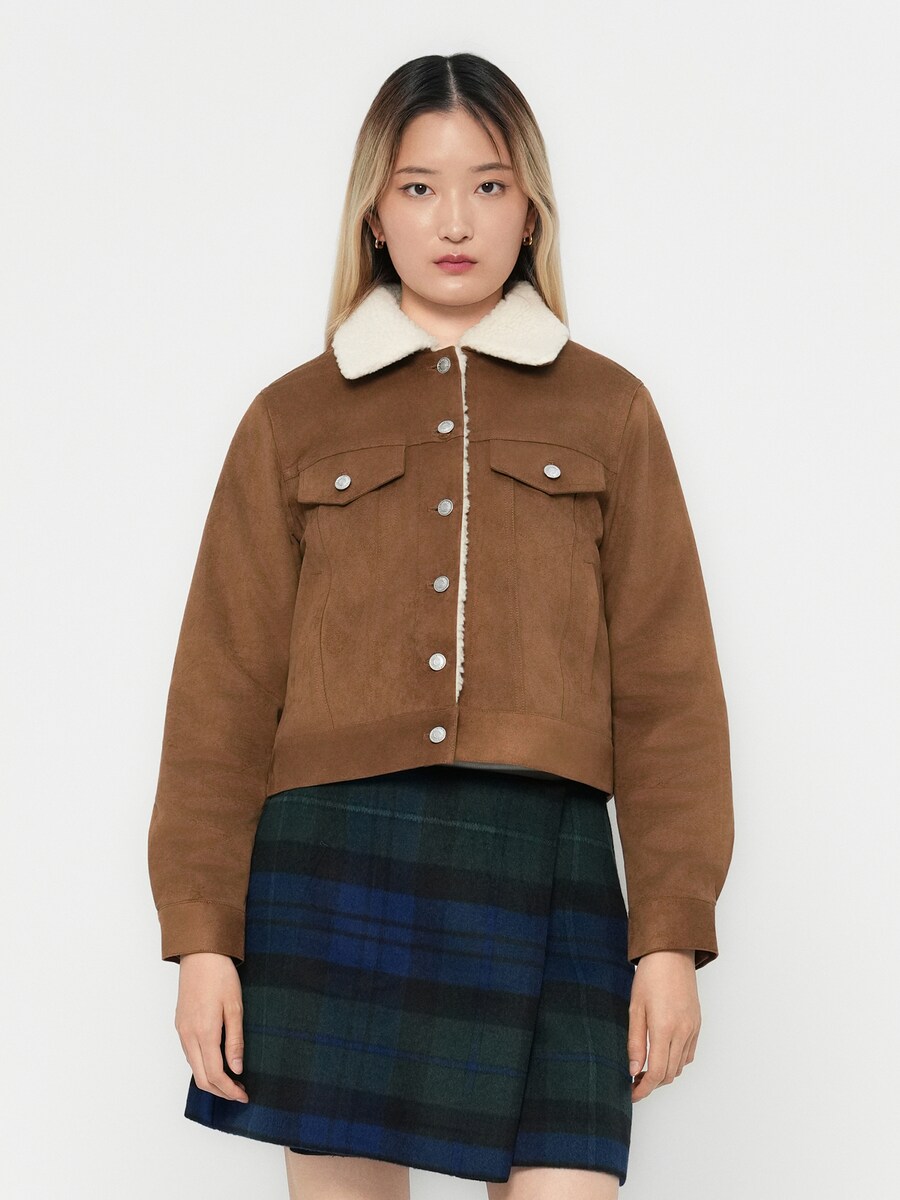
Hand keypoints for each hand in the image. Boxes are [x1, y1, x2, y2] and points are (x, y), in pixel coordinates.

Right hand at [175, 952, 247, 1101]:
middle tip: (240, 1092)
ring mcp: (181, 1031)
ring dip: (211, 1079)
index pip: (215, 1074)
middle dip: (220, 1091)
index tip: (244, 1095)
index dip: (230, 1090)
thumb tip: (236, 1069)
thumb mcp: (235, 1007)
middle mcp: (188, 1036)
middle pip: (201, 1077)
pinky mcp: (180, 1024)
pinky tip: (218, 1062)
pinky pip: (189, 1054)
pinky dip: (203, 1066)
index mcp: (204, 1032)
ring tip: (232, 1080)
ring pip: (193, 1067)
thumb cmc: (220, 977)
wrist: (200, 954)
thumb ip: (235, 1040)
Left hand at [627, 949, 700, 1101]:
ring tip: (645, 1068)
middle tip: (634, 1082)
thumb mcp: (635, 1008)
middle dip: (651, 1084)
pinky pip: (688, 1054)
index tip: (631, 1094)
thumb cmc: (649, 977)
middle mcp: (682, 1032)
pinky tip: (662, 1054)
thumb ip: (634, 1042)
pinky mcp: (697, 1024)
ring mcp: (692, 1029)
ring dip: (664, 1073)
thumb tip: (632, 1070)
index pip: (656, 1072)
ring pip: (680, 1066)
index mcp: (664, 1029)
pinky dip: (676, 1061)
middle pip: (669, 1074)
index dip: (643, 1089)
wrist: (672, 954)